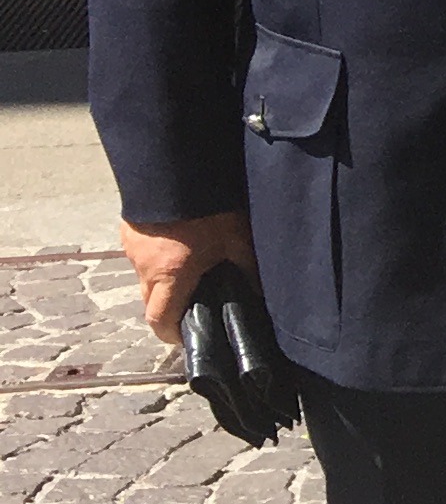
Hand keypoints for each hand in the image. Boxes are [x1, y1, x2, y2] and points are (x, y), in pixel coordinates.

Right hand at [122, 210, 254, 345]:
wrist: (174, 167)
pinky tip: (177, 246)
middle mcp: (144, 266)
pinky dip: (156, 259)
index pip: (159, 320)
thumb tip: (259, 294)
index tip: (185, 336)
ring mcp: (132, 248)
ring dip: (162, 281)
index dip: (171, 334)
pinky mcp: (127, 231)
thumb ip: (247, 269)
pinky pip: (140, 255)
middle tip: (192, 304)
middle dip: (167, 309)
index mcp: (169, 275)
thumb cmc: (209, 206)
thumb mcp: (237, 239)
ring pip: (143, 277)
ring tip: (188, 270)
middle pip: (149, 302)